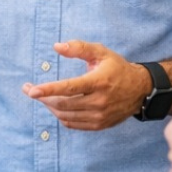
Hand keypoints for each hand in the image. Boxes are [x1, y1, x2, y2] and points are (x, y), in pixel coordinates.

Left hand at [22, 40, 150, 129]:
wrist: (141, 90)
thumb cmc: (117, 68)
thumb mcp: (101, 52)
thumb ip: (79, 48)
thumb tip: (57, 47)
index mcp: (99, 82)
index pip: (69, 88)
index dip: (49, 89)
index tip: (32, 91)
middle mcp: (99, 101)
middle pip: (63, 104)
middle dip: (43, 98)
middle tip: (30, 90)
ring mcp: (100, 116)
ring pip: (66, 115)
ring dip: (50, 107)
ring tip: (43, 97)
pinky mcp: (99, 125)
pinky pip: (73, 124)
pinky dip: (60, 116)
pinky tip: (56, 107)